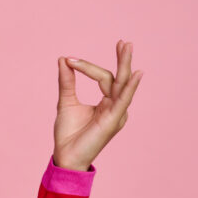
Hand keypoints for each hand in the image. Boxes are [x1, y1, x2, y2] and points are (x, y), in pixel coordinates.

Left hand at [53, 40, 144, 170]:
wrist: (65, 156)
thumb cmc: (68, 134)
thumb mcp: (66, 102)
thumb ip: (67, 81)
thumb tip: (63, 59)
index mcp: (107, 102)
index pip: (104, 78)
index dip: (87, 67)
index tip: (69, 60)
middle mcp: (115, 106)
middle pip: (119, 78)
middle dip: (122, 59)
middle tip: (123, 41)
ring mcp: (116, 113)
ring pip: (122, 84)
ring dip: (125, 65)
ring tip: (126, 46)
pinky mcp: (113, 121)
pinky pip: (123, 101)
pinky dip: (129, 87)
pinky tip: (135, 74)